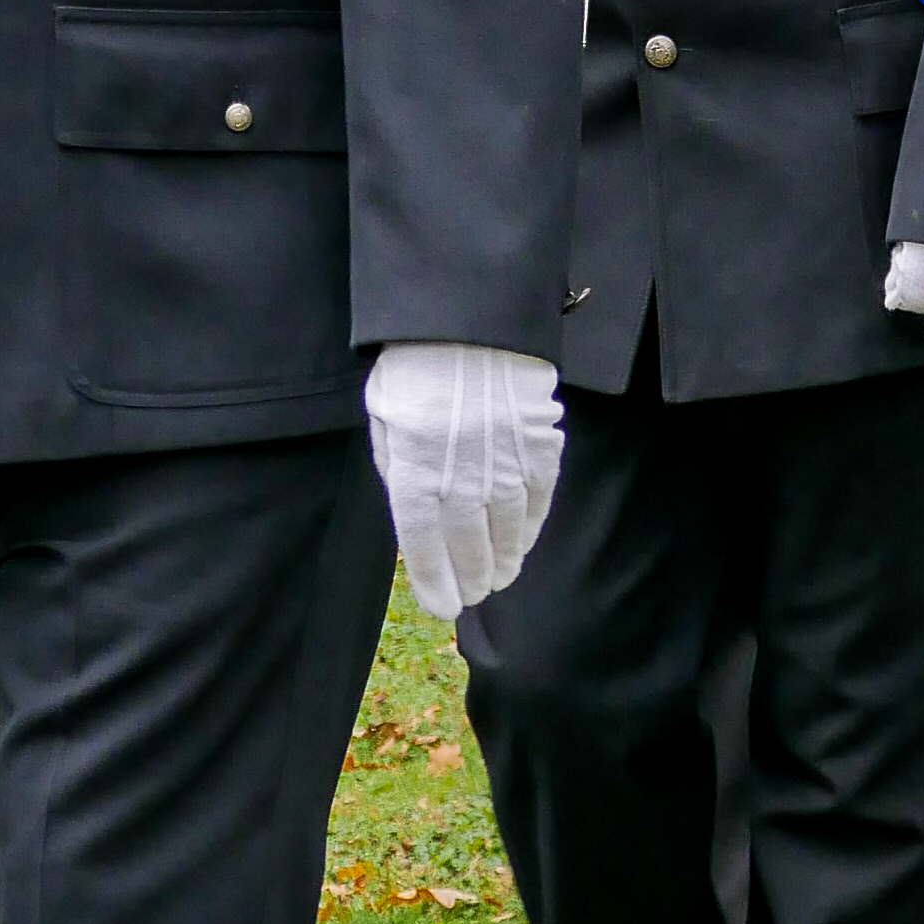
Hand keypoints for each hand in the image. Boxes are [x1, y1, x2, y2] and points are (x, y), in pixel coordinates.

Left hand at [366, 342, 564, 617]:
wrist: (469, 319)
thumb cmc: (415, 367)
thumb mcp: (384, 418)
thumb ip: (396, 469)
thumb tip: (413, 512)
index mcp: (414, 473)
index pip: (424, 549)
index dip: (434, 584)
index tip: (442, 605)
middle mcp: (461, 478)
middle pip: (469, 548)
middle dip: (470, 579)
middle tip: (472, 594)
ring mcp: (505, 465)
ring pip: (507, 532)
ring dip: (503, 561)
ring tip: (499, 577)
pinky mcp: (538, 448)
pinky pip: (537, 501)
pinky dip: (530, 528)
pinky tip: (522, 541)